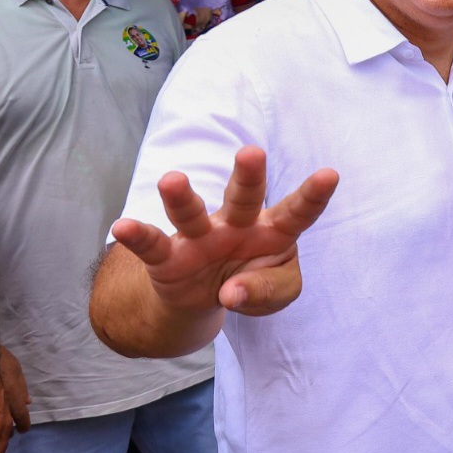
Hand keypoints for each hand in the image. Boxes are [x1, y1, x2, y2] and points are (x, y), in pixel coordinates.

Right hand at [0, 345, 28, 452]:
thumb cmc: (1, 362)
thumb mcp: (17, 373)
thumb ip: (21, 390)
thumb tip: (27, 401)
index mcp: (14, 402)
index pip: (22, 421)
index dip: (23, 426)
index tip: (23, 430)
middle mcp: (1, 412)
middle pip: (2, 436)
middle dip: (2, 447)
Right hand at [110, 147, 338, 317]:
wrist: (207, 300)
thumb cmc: (254, 280)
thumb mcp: (278, 291)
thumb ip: (267, 291)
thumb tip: (231, 293)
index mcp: (275, 230)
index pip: (298, 212)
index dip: (313, 195)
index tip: (330, 175)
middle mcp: (237, 225)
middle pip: (244, 197)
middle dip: (248, 176)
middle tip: (252, 152)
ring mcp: (200, 238)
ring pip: (191, 212)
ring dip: (181, 198)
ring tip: (172, 180)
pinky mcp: (169, 257)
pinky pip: (153, 245)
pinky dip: (138, 236)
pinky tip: (122, 227)